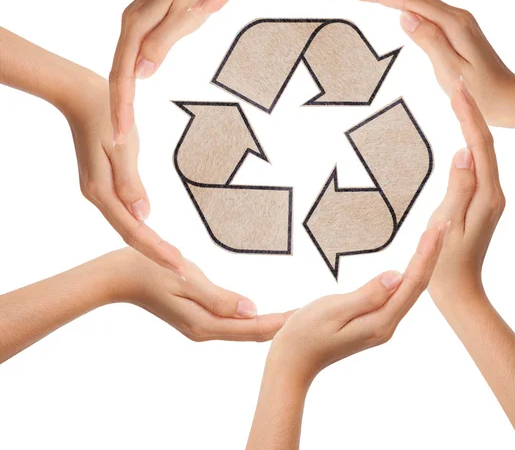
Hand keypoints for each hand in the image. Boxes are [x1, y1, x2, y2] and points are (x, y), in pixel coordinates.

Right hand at [63, 71, 184, 273]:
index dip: (157, 250)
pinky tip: (152, 232)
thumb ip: (131, 182)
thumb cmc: (106, 114)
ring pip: (126, 225)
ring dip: (149, 244)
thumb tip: (145, 215)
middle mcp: (97, 195)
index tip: (179, 267)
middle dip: (156, 254)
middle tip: (183, 272)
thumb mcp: (123, 146)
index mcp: (101, 190)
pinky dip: (140, 228)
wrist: (82, 96)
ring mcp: (97, 190)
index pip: (134, 230)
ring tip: (173, 260)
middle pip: (130, 234)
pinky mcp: (101, 183)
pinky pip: (122, 213)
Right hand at [108, 248, 287, 340]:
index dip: (279, 323)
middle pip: (249, 333)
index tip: (304, 315)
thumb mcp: (186, 280)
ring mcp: (197, 326)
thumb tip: (252, 310)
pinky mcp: (193, 317)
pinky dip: (248, 319)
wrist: (118, 275)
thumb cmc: (150, 270)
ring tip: (289, 315)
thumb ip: (219, 298)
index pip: (252, 328)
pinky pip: (228, 323)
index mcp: (204, 323)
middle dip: (277, 326)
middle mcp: (203, 330)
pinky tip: (257, 312)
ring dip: (264, 323)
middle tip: (306, 314)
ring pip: (240, 329)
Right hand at [110, 0, 227, 143]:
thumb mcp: (186, 17)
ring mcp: (134, 24)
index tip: (121, 133)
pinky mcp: (142, 23)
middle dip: (118, 108)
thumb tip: (142, 74)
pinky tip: (131, 96)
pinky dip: (130, 81)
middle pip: (119, 74)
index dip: (122, 106)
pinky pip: (131, 57)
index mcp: (137, 26)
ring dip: (122, 97)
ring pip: (123, 67)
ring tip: (124, 126)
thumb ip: (161, 44)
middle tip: (119, 140)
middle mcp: (129, 25)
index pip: (124, 75)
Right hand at [266, 224, 446, 384]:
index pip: (412, 282)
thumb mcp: (333, 311)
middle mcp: (386, 325)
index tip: (437, 228)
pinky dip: (410, 274)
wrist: (291, 363)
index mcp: (380, 322)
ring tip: (434, 239)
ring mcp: (380, 325)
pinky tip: (412, 266)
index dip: (427, 253)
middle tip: (443, 225)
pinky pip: (398, 295)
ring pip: (410, 290)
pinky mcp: (372, 322)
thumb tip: (397, 275)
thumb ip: (367, 295)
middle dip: (432, 254)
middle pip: (417, 285)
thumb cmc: (305, 335)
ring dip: (424, 263)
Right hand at [343, 0, 514, 126]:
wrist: (511, 100)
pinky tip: (388, 3)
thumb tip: (404, 14)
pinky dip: (400, 3)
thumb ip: (430, 41)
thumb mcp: (452, 72)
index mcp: (453, 23)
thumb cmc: (483, 94)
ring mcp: (455, 21)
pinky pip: (422, 9)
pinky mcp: (453, 29)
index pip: (408, 0)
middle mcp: (455, 15)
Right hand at [426, 78, 505, 299]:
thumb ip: (458, 189)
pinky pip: (477, 165)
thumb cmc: (446, 262)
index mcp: (487, 196)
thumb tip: (464, 152)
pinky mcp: (481, 201)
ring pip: (482, 153)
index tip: (457, 90)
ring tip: (458, 101)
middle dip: (472, 112)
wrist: (458, 290)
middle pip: (485, 144)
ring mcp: (488, 197)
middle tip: (457, 85)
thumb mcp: (448, 225)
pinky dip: (470, 143)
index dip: (468, 116)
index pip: (479, 146)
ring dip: (471, 125)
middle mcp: (493, 193)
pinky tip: (462, 135)